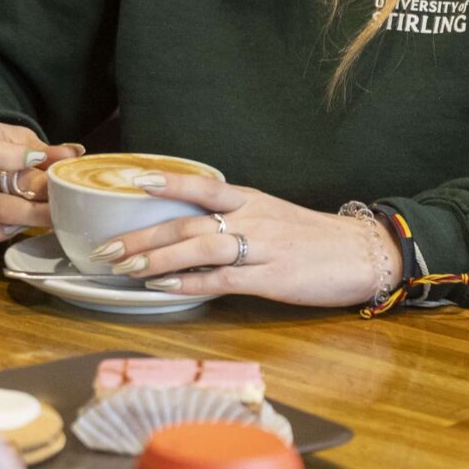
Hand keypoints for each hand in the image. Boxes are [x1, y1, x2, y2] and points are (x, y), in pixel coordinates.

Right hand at [0, 119, 79, 245]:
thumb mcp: (18, 138)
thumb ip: (44, 149)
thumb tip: (73, 155)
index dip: (12, 157)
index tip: (40, 158)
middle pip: (1, 192)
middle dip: (39, 197)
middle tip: (67, 198)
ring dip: (32, 218)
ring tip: (57, 216)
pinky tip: (18, 228)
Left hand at [93, 172, 400, 307]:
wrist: (363, 253)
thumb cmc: (314, 239)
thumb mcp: (273, 216)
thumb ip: (234, 218)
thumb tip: (189, 231)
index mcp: (251, 199)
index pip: (201, 185)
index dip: (166, 181)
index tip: (131, 181)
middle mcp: (252, 218)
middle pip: (187, 221)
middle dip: (142, 235)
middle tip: (105, 246)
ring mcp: (261, 248)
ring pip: (199, 248)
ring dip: (157, 258)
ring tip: (124, 267)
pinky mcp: (271, 278)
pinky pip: (222, 280)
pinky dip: (190, 283)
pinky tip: (164, 287)